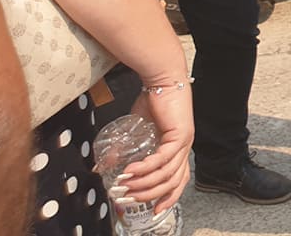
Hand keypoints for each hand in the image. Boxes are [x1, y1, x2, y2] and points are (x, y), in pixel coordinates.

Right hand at [121, 83, 193, 213]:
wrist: (162, 79)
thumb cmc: (153, 101)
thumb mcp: (138, 129)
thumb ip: (125, 149)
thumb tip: (105, 166)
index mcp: (178, 148)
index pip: (179, 180)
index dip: (168, 197)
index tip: (154, 211)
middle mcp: (184, 147)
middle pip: (172, 183)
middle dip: (148, 195)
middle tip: (126, 199)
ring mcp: (184, 142)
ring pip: (167, 174)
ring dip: (144, 183)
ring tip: (124, 186)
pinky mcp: (179, 134)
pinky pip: (162, 159)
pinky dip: (146, 168)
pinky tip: (131, 171)